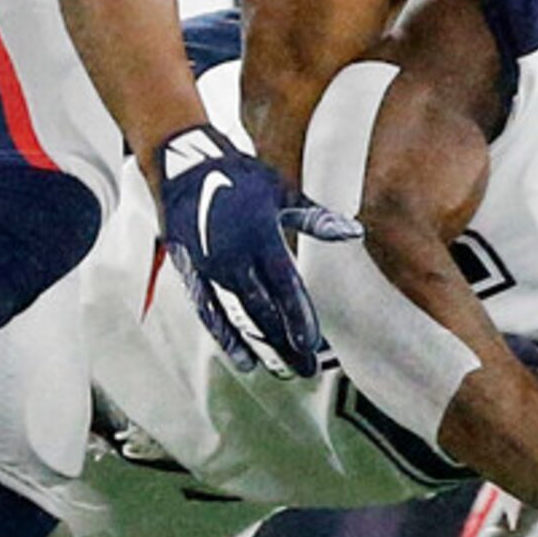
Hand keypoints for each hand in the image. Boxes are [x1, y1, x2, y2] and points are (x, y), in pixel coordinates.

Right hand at [153, 124, 360, 378]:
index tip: (314, 344)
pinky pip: (208, 311)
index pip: (285, 286)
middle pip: (264, 310)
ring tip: (280, 371)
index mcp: (260, 235)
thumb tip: (355, 232)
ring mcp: (210, 267)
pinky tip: (242, 360)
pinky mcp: (191, 273)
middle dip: (285, 343)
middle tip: (306, 370)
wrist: (182, 165)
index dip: (299, 317)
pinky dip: (225, 337)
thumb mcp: (282, 191)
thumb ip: (316, 218)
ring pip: (237, 317)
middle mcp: (234, 256)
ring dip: (259, 346)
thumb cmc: (241, 176)